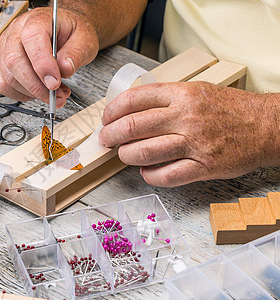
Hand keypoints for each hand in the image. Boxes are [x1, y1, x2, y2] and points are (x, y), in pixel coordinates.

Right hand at [0, 7, 98, 106]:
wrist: (63, 31)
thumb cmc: (70, 32)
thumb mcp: (84, 38)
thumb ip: (77, 53)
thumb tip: (65, 69)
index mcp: (37, 20)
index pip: (32, 39)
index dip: (42, 64)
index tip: (55, 82)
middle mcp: (16, 32)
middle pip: (14, 61)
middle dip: (36, 86)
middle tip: (56, 95)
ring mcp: (5, 48)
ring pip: (8, 77)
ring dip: (32, 93)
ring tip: (54, 93)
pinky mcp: (2, 64)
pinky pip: (4, 85)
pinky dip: (22, 94)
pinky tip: (39, 91)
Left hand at [99, 81, 278, 186]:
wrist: (266, 126)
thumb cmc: (230, 109)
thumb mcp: (197, 90)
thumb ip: (166, 98)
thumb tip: (131, 110)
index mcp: (182, 94)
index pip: (134, 100)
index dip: (112, 111)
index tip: (106, 118)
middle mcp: (185, 117)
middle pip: (132, 126)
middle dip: (111, 135)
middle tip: (106, 139)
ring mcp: (194, 143)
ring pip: (144, 153)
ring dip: (126, 156)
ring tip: (124, 155)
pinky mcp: (203, 166)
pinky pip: (166, 176)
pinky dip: (150, 176)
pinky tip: (146, 172)